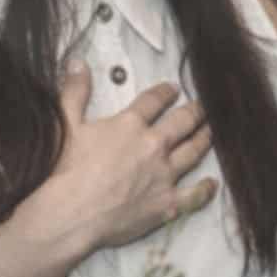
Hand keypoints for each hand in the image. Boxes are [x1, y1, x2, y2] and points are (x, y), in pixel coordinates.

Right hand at [45, 62, 217, 252]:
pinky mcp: (167, 204)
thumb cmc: (63, 170)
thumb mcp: (64, 123)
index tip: (173, 89)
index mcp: (130, 125)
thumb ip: (74, 91)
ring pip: (193, 152)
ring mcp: (164, 175)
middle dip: (195, 112)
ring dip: (204, 139)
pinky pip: (195, 195)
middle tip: (203, 107)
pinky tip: (212, 183)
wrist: (69, 214)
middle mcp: (153, 146)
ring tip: (211, 132)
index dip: (165, 93)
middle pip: (182, 122)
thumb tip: (78, 63)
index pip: (154, 101)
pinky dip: (206, 189)